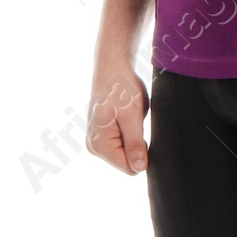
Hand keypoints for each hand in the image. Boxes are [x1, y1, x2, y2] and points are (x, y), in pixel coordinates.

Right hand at [87, 56, 148, 174]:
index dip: (142, 155)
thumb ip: (135, 144)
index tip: (142, 134)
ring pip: (127, 154)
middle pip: (127, 162)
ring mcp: (97, 142)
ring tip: (129, 119)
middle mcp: (94, 147)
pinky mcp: (103, 136)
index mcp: (99, 145)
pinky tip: (126, 118)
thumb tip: (139, 168)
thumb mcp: (132, 116)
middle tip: (135, 122)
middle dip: (138, 146)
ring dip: (135, 138)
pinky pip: (124, 144)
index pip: (129, 168)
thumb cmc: (120, 87)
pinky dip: (131, 134)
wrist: (112, 67)